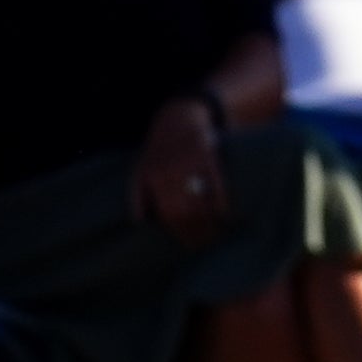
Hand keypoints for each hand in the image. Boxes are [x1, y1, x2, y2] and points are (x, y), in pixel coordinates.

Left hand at [135, 99, 234, 246]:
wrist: (177, 116)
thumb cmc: (159, 150)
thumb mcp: (140, 169)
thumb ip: (137, 195)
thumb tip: (139, 222)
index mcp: (150, 177)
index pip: (168, 215)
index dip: (180, 233)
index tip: (190, 244)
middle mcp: (167, 171)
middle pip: (184, 212)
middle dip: (196, 232)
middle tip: (206, 242)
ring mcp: (187, 162)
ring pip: (200, 201)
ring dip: (210, 221)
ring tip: (216, 231)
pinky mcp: (205, 154)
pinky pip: (216, 183)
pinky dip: (221, 200)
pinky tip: (224, 212)